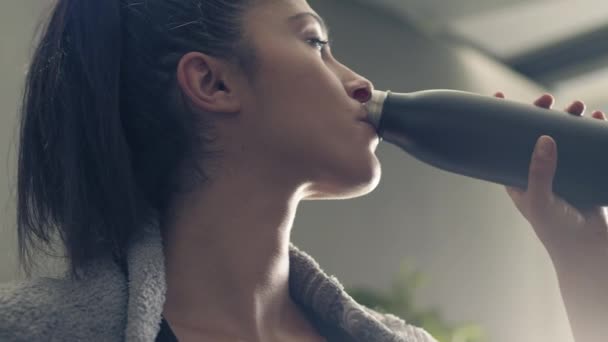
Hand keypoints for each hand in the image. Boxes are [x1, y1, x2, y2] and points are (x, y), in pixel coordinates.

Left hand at [494, 92, 607, 262]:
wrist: (586, 249)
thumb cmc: (555, 229)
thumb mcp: (541, 200)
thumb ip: (540, 172)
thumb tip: (543, 138)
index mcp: (515, 175)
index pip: (503, 142)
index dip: (500, 120)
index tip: (498, 96)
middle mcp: (535, 169)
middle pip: (534, 133)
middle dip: (542, 112)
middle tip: (548, 99)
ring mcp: (559, 170)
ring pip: (561, 135)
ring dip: (569, 117)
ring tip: (580, 107)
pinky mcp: (580, 173)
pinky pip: (584, 146)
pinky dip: (590, 130)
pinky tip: (597, 119)